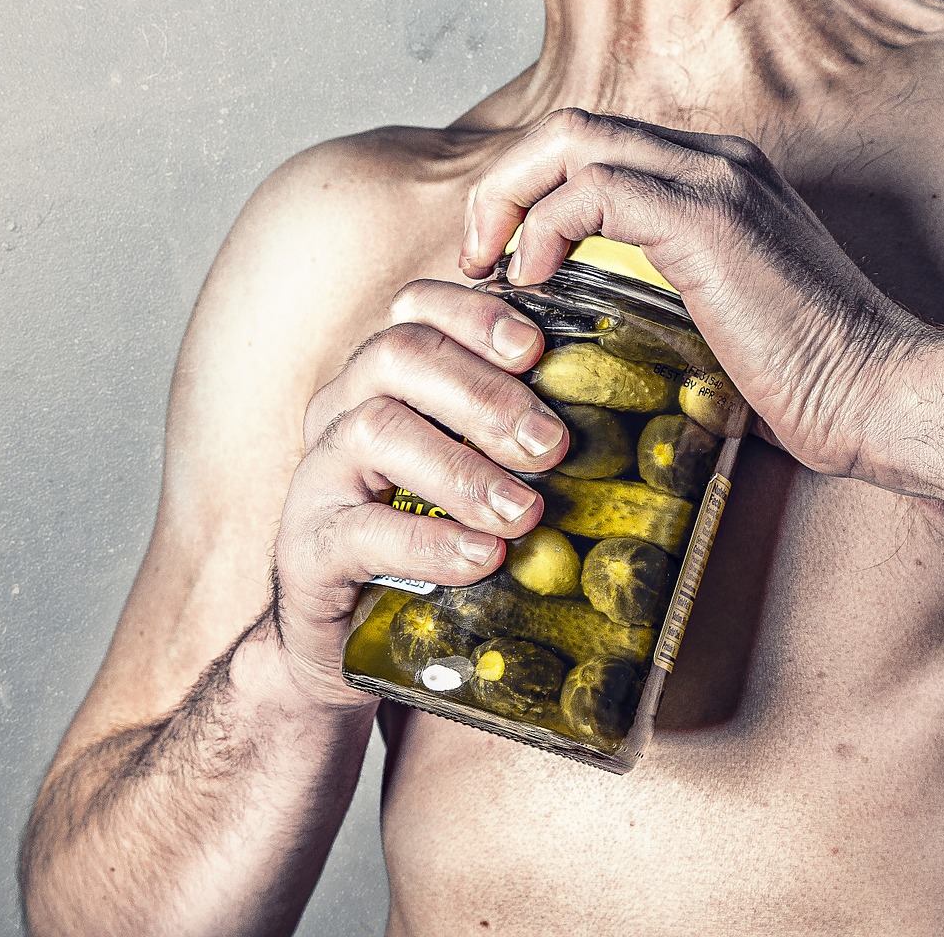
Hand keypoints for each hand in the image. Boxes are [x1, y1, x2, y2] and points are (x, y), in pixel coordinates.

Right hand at [267, 280, 569, 706]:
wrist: (355, 636)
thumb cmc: (440, 537)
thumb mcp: (484, 470)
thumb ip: (528, 432)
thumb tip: (636, 408)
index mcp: (387, 376)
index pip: (418, 308)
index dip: (477, 313)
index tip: (536, 348)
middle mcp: (344, 408)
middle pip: (399, 354)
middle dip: (486, 393)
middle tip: (554, 444)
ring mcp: (318, 475)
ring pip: (376, 431)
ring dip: (464, 469)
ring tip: (525, 512)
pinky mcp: (307, 547)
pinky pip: (359, 530)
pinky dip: (430, 542)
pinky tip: (483, 558)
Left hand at [459, 108, 934, 486]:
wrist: (878, 392)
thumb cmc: (810, 379)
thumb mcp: (723, 320)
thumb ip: (667, 295)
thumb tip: (600, 326)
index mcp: (723, 177)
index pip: (599, 147)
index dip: (533, 190)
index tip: (504, 261)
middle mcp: (719, 160)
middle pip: (572, 126)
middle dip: (504, 183)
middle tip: (478, 256)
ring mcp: (716, 180)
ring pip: (571, 139)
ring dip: (509, 197)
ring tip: (490, 265)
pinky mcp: (706, 218)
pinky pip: (591, 189)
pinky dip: (544, 225)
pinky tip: (537, 278)